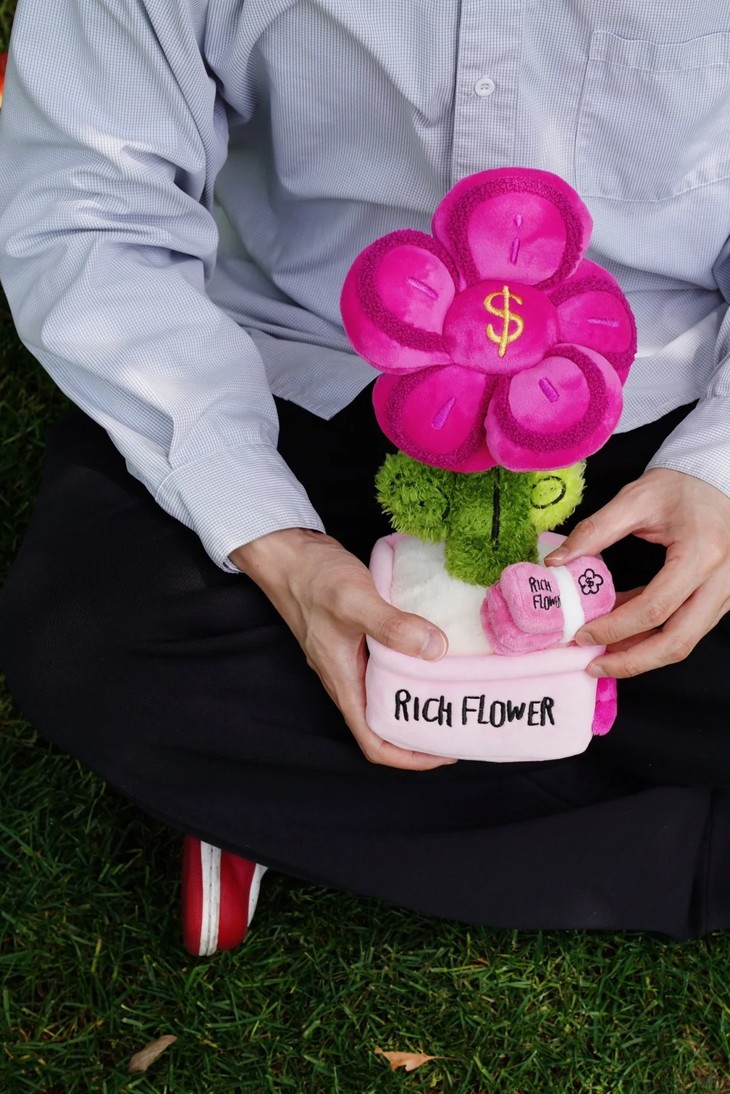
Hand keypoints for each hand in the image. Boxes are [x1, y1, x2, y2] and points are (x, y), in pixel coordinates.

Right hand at [229, 529, 453, 769]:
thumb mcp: (354, 600)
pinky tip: (435, 649)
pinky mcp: (358, 636)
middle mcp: (347, 677)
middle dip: (421, 730)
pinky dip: (412, 665)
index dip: (409, 757)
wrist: (287, 552)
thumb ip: (392, 626)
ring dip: (418, 697)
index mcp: (343, 682)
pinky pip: (388, 664)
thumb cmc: (313, 578)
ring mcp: (351, 657)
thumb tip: (435, 650)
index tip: (444, 752)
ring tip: (454, 689)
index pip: (374, 742)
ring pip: (388, 693)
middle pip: (385, 723)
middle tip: (459, 721)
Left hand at [544, 468, 729, 677]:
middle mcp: (721, 580)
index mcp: (701, 553)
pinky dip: (655, 635)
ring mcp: (726, 592)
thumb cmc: (682, 485)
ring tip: (603, 654)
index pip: (655, 607)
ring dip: (643, 653)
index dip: (615, 627)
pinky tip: (622, 632)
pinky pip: (688, 627)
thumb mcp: (635, 499)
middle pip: (678, 641)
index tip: (582, 634)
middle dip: (632, 661)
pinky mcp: (720, 597)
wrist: (720, 478)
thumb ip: (595, 531)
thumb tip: (556, 561)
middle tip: (594, 665)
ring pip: (685, 641)